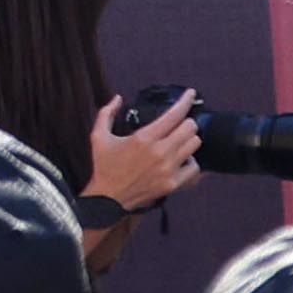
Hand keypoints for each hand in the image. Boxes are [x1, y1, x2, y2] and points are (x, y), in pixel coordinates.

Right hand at [91, 92, 205, 212]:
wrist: (107, 198)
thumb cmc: (104, 166)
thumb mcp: (98, 136)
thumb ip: (106, 113)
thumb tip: (118, 98)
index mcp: (144, 138)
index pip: (174, 114)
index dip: (186, 100)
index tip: (191, 94)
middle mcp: (160, 152)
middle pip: (190, 128)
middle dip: (186, 121)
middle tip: (180, 122)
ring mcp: (168, 169)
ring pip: (194, 144)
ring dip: (189, 139)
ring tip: (180, 139)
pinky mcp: (172, 183)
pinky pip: (194, 167)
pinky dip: (190, 161)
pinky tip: (181, 159)